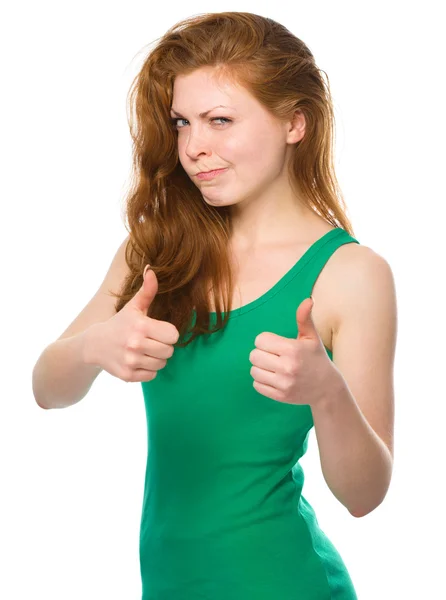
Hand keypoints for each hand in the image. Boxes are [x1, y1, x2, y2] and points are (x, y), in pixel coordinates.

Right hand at [84, 265, 179, 382]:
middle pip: (169, 351)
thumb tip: (151, 269)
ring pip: (162, 364)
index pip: (173, 335)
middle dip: (163, 346)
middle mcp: (135, 344)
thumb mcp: (133, 306)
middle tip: (151, 342)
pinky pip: (152, 375)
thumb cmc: (120, 324)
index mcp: (141, 325)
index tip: (158, 331)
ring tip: (144, 351)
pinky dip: (148, 370)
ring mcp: (131, 361)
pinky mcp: (127, 375)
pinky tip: (138, 361)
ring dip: (156, 359)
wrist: (94, 345)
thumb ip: (147, 290)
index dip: (168, 333)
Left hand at [249, 297, 339, 406]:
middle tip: (274, 356)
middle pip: (253, 355)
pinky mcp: (280, 396)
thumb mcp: (311, 337)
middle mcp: (287, 367)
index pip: (260, 340)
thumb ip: (305, 318)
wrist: (326, 388)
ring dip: (260, 368)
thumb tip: (308, 300)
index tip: (276, 344)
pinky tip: (274, 378)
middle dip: (262, 354)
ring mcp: (283, 384)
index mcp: (292, 349)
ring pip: (253, 370)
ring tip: (273, 367)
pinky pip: (257, 385)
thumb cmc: (316, 358)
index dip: (266, 341)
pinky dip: (262, 381)